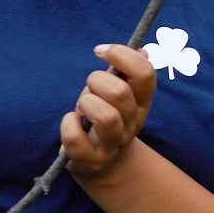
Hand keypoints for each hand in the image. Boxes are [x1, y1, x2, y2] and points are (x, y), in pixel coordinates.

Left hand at [62, 43, 155, 178]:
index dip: (122, 55)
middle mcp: (132, 124)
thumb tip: (141, 51)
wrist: (99, 161)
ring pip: (106, 117)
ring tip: (82, 107)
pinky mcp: (91, 160)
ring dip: (86, 103)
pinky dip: (68, 124)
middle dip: (96, 80)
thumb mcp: (116, 92)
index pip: (145, 74)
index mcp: (142, 103)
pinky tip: (72, 121)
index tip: (100, 51)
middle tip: (89, 87)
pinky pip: (75, 138)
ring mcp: (113, 144)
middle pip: (120, 92)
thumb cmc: (103, 115)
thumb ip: (125, 72)